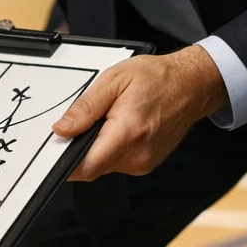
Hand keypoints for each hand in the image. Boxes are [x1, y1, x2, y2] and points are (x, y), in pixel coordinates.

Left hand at [53, 46, 228, 180]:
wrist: (190, 85)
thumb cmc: (156, 78)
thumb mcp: (114, 80)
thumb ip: (85, 107)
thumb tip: (62, 129)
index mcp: (128, 133)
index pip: (86, 165)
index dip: (65, 162)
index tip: (55, 150)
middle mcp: (137, 154)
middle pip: (92, 167)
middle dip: (80, 150)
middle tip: (83, 124)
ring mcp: (144, 163)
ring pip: (104, 166)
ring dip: (97, 149)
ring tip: (107, 120)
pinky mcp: (146, 164)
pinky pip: (118, 163)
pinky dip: (111, 149)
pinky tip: (118, 128)